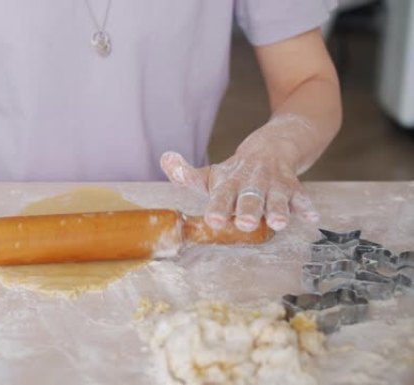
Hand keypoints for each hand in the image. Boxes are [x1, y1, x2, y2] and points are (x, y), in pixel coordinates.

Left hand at [160, 149, 318, 232]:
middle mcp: (252, 182)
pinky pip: (302, 197)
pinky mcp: (294, 186)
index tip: (214, 220)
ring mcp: (274, 184)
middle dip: (248, 211)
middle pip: (250, 198)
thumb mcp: (212, 174)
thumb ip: (187, 175)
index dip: (218, 208)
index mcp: (230, 181)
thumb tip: (165, 159)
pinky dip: (307, 207)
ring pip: (277, 197)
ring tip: (278, 223)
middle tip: (244, 224)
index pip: (222, 196)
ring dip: (278, 209)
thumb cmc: (237, 171)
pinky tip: (311, 218)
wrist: (274, 146)